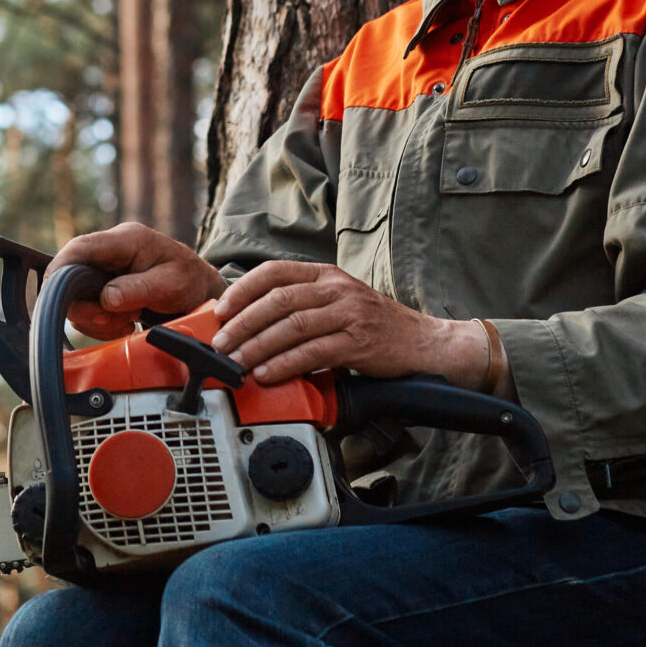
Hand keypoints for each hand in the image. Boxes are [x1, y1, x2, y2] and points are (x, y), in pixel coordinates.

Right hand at [47, 223, 222, 340]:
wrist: (201, 290)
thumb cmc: (190, 281)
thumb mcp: (171, 284)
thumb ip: (138, 289)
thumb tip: (107, 298)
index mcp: (126, 240)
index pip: (81, 247)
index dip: (61, 268)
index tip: (53, 294)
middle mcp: (111, 251)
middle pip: (72, 274)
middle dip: (85, 306)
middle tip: (110, 321)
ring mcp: (106, 268)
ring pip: (78, 296)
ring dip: (96, 317)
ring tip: (125, 323)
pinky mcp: (105, 286)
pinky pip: (89, 307)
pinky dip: (102, 322)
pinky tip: (124, 324)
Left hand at [211, 260, 490, 386]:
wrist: (425, 343)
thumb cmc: (375, 326)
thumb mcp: (338, 302)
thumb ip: (303, 305)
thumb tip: (251, 321)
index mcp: (326, 275)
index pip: (275, 272)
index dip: (243, 290)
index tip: (220, 310)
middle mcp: (337, 288)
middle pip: (278, 300)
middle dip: (242, 323)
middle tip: (220, 344)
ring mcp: (350, 314)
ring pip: (293, 326)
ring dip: (258, 346)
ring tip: (236, 363)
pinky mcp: (359, 343)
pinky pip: (314, 352)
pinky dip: (286, 364)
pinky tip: (268, 374)